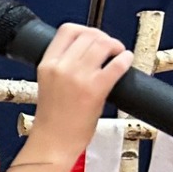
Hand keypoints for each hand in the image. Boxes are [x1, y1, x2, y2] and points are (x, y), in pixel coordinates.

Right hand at [32, 23, 134, 151]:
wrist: (54, 141)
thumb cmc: (52, 119)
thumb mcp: (47, 84)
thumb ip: (61, 66)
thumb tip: (85, 53)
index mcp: (46, 64)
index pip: (67, 30)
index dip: (84, 29)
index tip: (92, 37)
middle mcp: (61, 67)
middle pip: (89, 34)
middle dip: (104, 37)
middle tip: (109, 47)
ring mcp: (78, 77)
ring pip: (103, 44)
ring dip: (115, 46)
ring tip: (118, 54)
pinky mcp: (96, 89)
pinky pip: (117, 64)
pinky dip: (125, 59)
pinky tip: (126, 62)